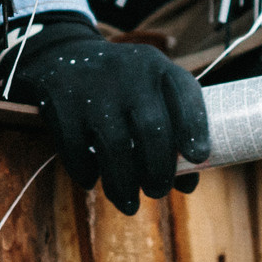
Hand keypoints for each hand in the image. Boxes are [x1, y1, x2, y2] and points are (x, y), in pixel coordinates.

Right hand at [0, 14, 209, 213]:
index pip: (185, 93)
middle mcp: (129, 73)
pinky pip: (77, 150)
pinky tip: (93, 180)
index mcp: (158, 66)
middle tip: (158, 191)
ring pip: (116, 146)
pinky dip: (87, 173)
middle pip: (152, 129)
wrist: (65, 57)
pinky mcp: (62, 103)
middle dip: (159, 170)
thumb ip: (172, 129)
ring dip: (125, 183)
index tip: (199, 157)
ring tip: (129, 203)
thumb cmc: (123, 88)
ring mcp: (93, 87)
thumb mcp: (150, 90)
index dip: (195, 127)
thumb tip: (188, 184)